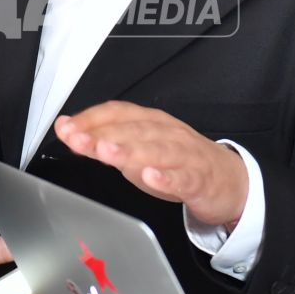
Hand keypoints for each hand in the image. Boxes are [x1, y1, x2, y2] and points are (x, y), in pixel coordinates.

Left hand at [53, 103, 248, 228]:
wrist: (229, 181)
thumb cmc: (177, 164)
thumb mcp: (138, 151)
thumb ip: (104, 142)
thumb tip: (69, 132)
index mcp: (151, 122)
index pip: (118, 112)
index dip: (90, 118)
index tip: (65, 128)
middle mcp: (167, 133)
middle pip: (134, 130)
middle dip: (103, 134)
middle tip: (77, 139)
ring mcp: (185, 155)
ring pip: (157, 150)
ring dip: (130, 150)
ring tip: (107, 153)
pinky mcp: (200, 179)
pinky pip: (183, 178)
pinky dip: (167, 178)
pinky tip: (151, 178)